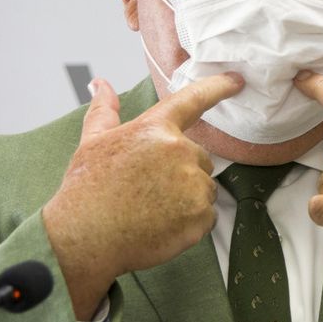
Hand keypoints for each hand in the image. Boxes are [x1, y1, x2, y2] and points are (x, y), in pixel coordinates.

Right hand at [43, 73, 242, 318]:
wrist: (85, 240)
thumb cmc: (86, 190)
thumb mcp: (91, 142)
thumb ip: (104, 110)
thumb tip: (100, 84)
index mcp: (155, 129)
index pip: (193, 100)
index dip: (218, 87)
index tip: (236, 81)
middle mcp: (180, 152)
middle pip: (199, 158)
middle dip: (181, 172)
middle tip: (149, 189)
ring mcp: (193, 185)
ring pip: (203, 187)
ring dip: (187, 198)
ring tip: (152, 210)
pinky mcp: (200, 217)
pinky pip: (206, 216)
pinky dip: (190, 223)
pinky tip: (162, 226)